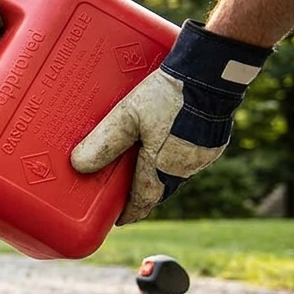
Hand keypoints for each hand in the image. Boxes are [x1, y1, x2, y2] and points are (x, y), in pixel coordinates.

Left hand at [70, 21, 272, 223]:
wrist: (212, 73)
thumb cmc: (169, 95)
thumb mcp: (127, 116)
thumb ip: (103, 141)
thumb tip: (78, 166)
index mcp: (165, 167)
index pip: (145, 199)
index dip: (132, 211)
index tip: (121, 220)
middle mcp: (187, 166)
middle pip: (161, 188)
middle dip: (144, 192)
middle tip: (128, 193)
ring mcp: (205, 153)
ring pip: (177, 172)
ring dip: (160, 173)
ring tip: (144, 166)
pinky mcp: (215, 139)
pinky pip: (190, 155)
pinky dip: (175, 155)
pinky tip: (167, 142)